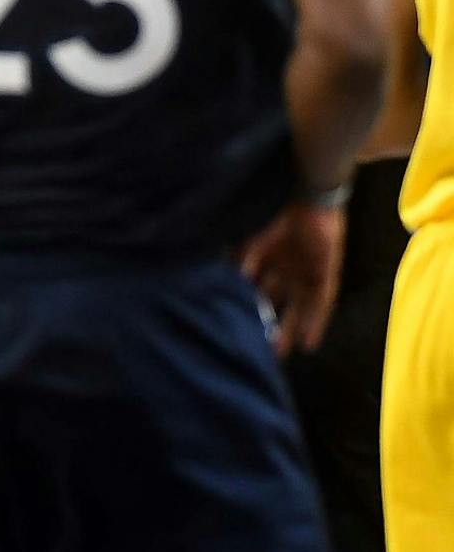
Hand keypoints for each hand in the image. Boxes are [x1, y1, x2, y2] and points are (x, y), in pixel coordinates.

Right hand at [241, 200, 343, 358]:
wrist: (305, 198)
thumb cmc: (272, 216)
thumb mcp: (249, 246)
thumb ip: (240, 269)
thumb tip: (226, 293)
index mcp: (265, 259)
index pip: (254, 291)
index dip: (247, 311)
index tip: (238, 332)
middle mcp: (285, 269)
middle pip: (276, 304)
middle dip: (268, 326)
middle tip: (258, 351)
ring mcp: (307, 272)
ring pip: (298, 308)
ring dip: (290, 329)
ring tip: (281, 354)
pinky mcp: (326, 274)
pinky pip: (321, 304)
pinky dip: (315, 323)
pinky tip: (308, 343)